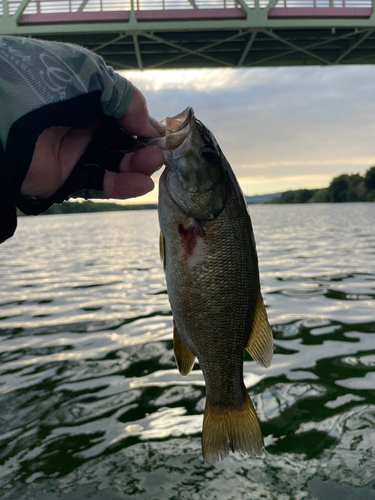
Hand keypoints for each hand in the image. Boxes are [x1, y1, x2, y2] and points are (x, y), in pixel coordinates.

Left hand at [20, 86, 164, 200]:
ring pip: (114, 163)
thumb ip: (125, 98)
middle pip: (121, 140)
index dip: (141, 122)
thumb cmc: (46, 85)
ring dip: (137, 166)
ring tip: (151, 167)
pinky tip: (142, 184)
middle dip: (142, 147)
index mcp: (84, 95)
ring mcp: (73, 152)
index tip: (159, 134)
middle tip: (157, 154)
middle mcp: (79, 123)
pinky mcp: (67, 178)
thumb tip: (147, 125)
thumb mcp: (91, 75)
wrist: (3, 119)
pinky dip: (123, 186)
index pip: (120, 112)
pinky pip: (100, 184)